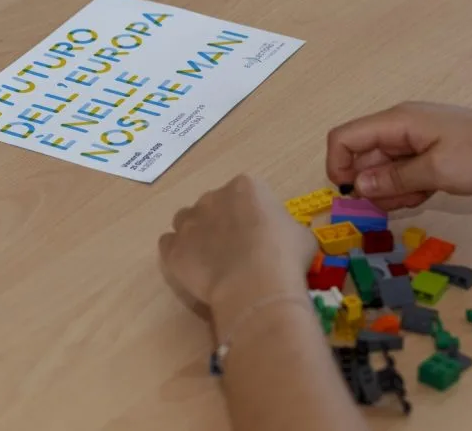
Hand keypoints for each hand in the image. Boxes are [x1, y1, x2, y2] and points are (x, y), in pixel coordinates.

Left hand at [159, 175, 316, 332]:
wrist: (255, 284)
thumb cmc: (285, 256)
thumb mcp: (302, 236)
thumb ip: (285, 228)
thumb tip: (282, 238)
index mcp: (246, 187)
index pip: (245, 194)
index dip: (252, 215)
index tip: (260, 235)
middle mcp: (212, 197)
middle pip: (213, 205)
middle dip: (221, 223)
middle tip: (237, 250)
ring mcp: (188, 222)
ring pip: (186, 222)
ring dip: (196, 235)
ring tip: (212, 260)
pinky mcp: (173, 248)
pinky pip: (169, 245)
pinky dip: (179, 254)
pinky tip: (194, 270)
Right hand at [325, 101, 471, 209]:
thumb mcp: (435, 172)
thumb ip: (392, 179)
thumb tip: (357, 186)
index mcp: (396, 121)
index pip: (344, 137)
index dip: (337, 166)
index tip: (350, 194)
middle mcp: (399, 125)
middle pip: (361, 154)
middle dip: (369, 184)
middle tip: (394, 204)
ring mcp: (413, 136)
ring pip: (380, 165)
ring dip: (389, 188)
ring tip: (416, 199)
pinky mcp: (426, 147)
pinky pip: (400, 167)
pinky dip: (405, 184)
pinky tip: (426, 193)